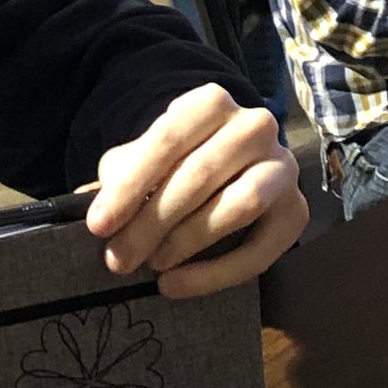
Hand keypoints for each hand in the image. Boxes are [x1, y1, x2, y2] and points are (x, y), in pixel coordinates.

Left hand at [86, 85, 304, 297]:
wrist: (232, 165)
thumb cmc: (178, 161)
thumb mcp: (145, 158)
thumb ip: (121, 176)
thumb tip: (90, 208)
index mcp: (212, 102)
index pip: (167, 140)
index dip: (130, 185)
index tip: (98, 225)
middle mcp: (255, 126)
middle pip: (200, 175)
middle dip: (152, 221)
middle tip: (118, 258)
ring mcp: (282, 167)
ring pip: (240, 204)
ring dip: (189, 240)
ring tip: (153, 265)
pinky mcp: (296, 211)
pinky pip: (262, 249)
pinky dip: (216, 273)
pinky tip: (176, 285)